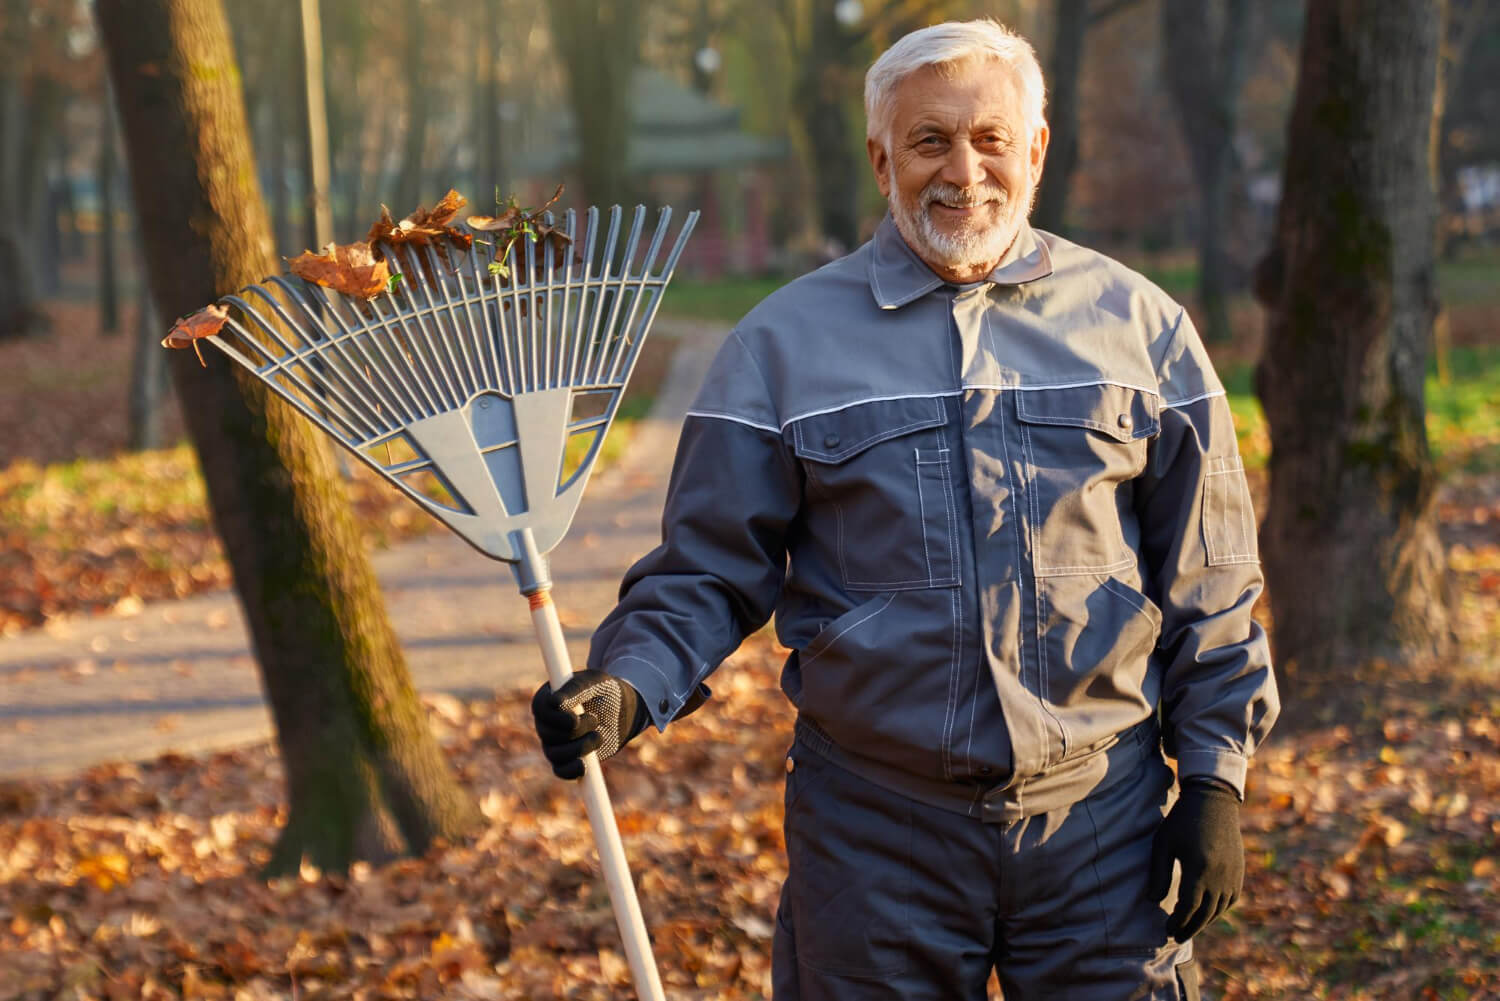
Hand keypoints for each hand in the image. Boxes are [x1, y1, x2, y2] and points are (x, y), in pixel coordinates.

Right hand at [531, 670, 646, 779]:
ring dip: (580, 747)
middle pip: (548, 734)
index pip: (540, 710)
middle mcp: (545, 722)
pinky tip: (583, 766)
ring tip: (599, 736)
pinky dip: (570, 770)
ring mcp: (553, 743)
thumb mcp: (594, 682)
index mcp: (547, 699)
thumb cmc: (605, 691)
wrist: (622, 710)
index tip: (575, 720)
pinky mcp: (566, 759)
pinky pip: (561, 771)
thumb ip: (575, 689)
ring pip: (555, 754)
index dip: (555, 718)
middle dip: (575, 730)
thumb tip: (555, 703)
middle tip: (595, 720)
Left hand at [1149, 779, 1243, 939]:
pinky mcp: (1239, 870)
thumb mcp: (1163, 843)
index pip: (1189, 907)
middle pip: (1206, 913)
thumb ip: (1158, 873)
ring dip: (1205, 921)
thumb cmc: (1182, 820)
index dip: (1178, 921)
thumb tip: (1152, 900)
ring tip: (1189, 927)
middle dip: (1190, 928)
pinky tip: (1207, 911)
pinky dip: (1219, 909)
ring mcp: (1233, 874)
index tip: (1167, 929)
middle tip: (1177, 937)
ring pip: (1220, 908)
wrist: (1213, 801)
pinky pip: (1232, 898)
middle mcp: (1220, 875)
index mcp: (1199, 868)